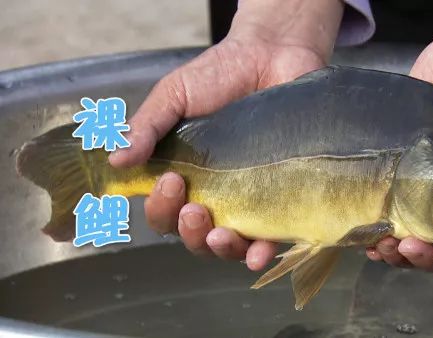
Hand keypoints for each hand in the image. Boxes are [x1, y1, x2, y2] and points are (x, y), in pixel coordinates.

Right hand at [108, 0, 343, 270]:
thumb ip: (147, 126)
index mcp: (184, 176)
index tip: (170, 182)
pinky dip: (262, 253)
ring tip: (220, 234)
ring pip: (229, 245)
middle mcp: (215, 195)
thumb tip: (115, 160)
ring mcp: (250, 199)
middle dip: (188, 231)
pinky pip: (271, 237)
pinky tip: (258, 254)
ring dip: (220, 248)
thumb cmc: (220, 75)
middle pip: (193, 236)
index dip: (160, 207)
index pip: (163, 211)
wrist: (272, 56)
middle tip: (195, 209)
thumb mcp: (175, 95)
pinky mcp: (282, 199)